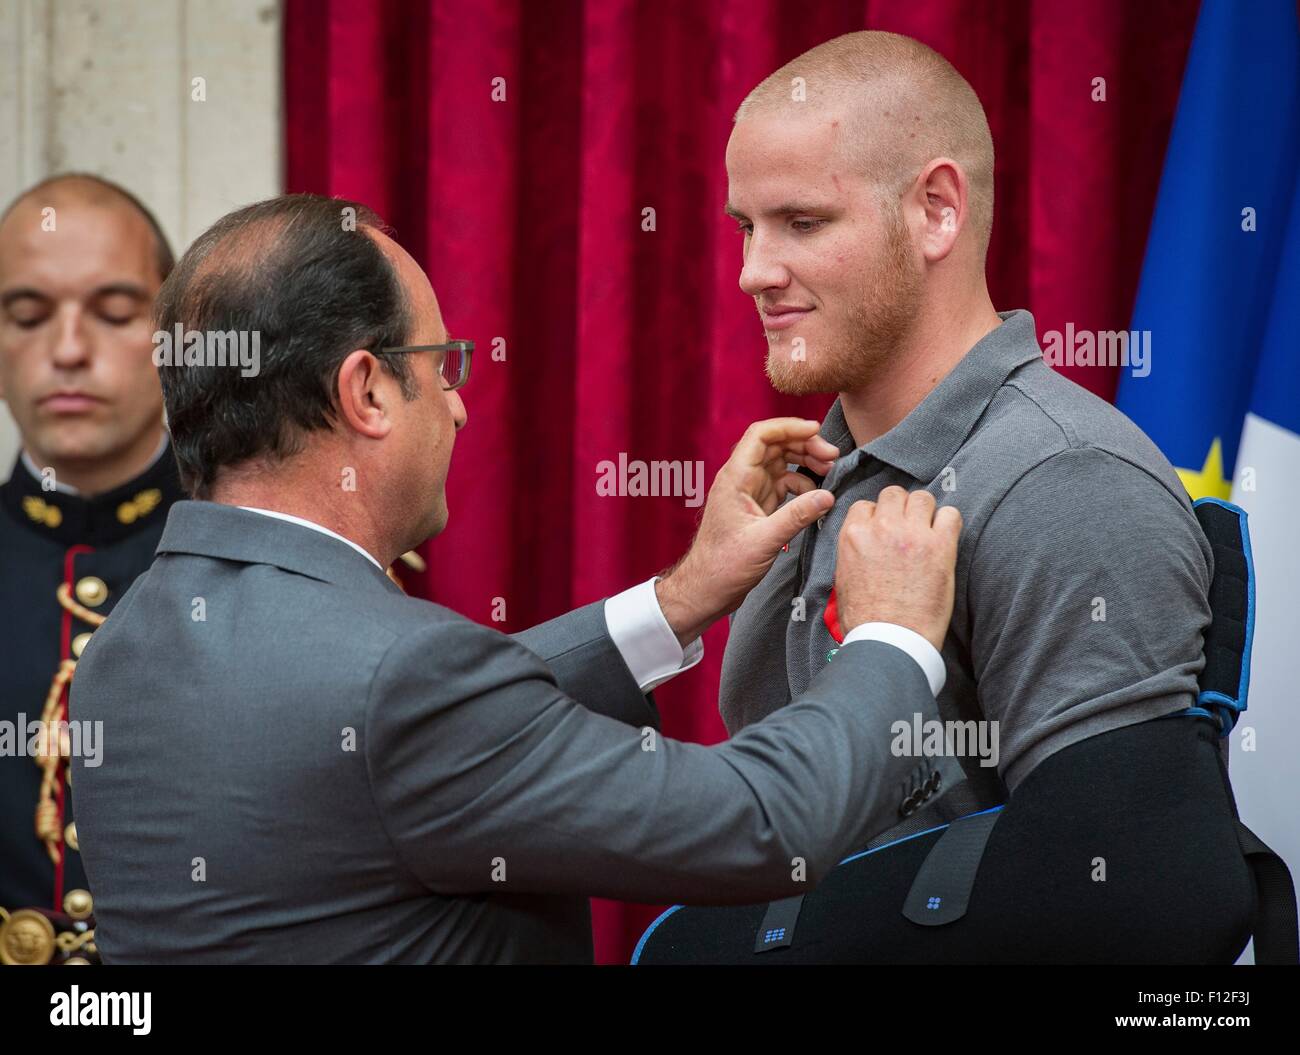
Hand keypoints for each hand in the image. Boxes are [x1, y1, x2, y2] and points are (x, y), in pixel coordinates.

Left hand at [655, 418, 838, 646]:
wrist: (706, 590)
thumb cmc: (724, 566)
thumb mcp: (764, 541)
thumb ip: (797, 516)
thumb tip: (828, 496)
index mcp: (735, 478)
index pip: (761, 435)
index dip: (789, 427)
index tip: (816, 431)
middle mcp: (742, 479)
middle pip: (775, 446)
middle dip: (805, 445)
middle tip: (833, 458)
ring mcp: (750, 492)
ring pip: (781, 464)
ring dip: (805, 463)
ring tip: (829, 473)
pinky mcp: (758, 507)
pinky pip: (783, 485)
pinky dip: (801, 486)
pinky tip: (815, 498)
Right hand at [834, 486, 961, 651]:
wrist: (889, 641)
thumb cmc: (865, 620)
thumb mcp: (843, 581)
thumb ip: (853, 554)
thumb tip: (863, 549)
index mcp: (853, 536)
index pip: (866, 506)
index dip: (877, 517)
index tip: (885, 530)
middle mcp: (881, 528)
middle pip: (894, 494)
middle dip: (901, 508)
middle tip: (908, 528)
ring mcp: (912, 535)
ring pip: (923, 498)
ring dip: (925, 512)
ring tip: (928, 532)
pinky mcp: (940, 547)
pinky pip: (951, 515)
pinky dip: (949, 523)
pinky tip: (945, 539)